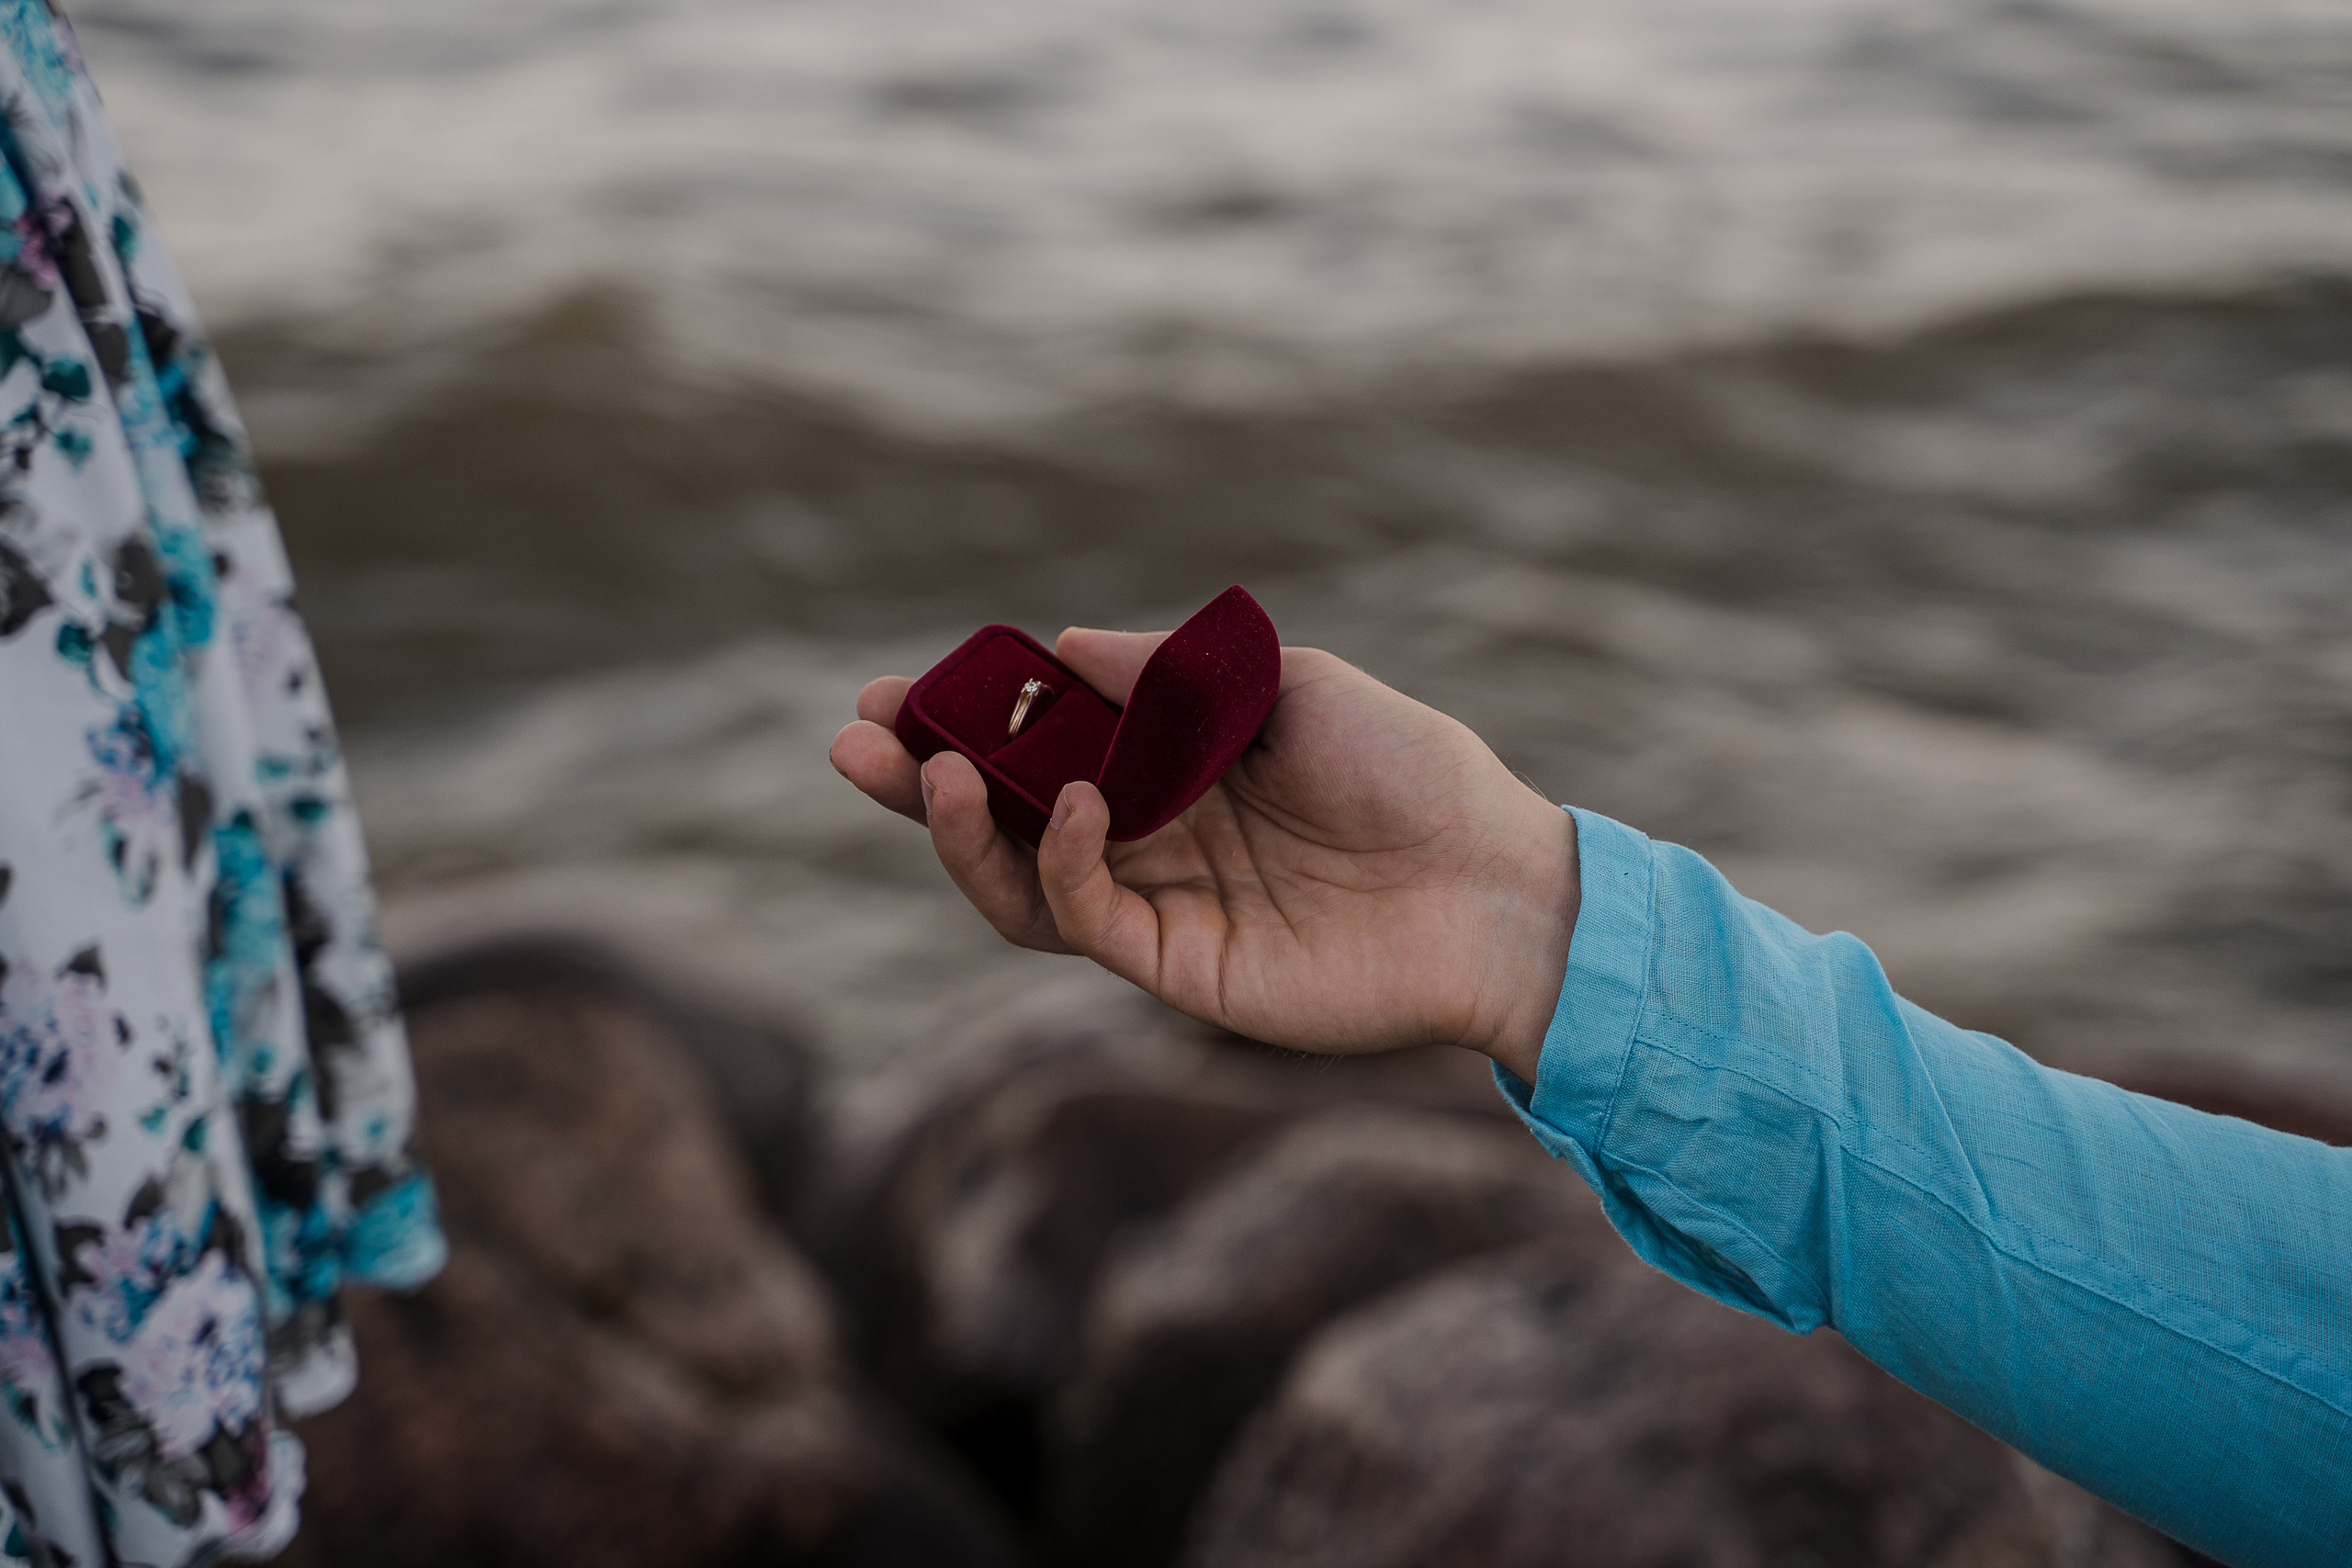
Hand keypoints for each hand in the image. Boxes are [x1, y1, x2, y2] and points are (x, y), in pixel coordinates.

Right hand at [829, 630, 1578, 1079]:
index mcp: (1172, 772)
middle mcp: (1152, 842)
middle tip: (852, 741)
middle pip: (1006, 822)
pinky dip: (1064, 861)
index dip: (964, 724)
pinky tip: (1067, 800)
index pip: (1037, 750)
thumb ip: (1168, 676)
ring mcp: (1162, 910)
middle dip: (923, 784)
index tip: (895, 688)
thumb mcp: (1286, 683)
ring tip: (929, 772)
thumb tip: (1060, 645)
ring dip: (963, 833)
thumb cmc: (1410, 768)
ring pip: (1025, 885)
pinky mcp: (1182, 971)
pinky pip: (1092, 921)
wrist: (1497, 882)